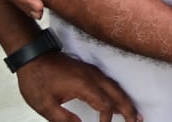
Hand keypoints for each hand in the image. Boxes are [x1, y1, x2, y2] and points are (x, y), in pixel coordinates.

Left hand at [17, 51, 140, 121]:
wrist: (34, 56)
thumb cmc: (37, 79)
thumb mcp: (44, 104)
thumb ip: (62, 118)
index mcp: (84, 85)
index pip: (104, 104)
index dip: (106, 119)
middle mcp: (93, 77)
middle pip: (117, 94)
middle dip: (128, 109)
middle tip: (137, 121)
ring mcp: (93, 72)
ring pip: (116, 87)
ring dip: (126, 100)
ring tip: (134, 113)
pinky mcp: (90, 71)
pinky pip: (110, 83)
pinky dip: (118, 93)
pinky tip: (119, 99)